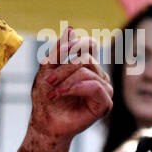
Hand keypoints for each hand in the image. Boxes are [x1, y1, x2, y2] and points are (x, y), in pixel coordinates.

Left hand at [28, 26, 111, 144]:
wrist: (46, 123)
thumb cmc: (46, 97)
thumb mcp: (48, 69)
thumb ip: (59, 50)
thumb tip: (71, 28)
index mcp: (88, 66)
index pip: (90, 45)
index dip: (76, 44)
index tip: (60, 52)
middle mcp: (99, 75)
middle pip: (86, 58)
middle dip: (64, 68)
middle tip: (48, 81)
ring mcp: (104, 89)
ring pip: (88, 71)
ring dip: (66, 80)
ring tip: (53, 92)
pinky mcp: (105, 104)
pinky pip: (95, 86)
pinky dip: (76, 88)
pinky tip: (63, 93)